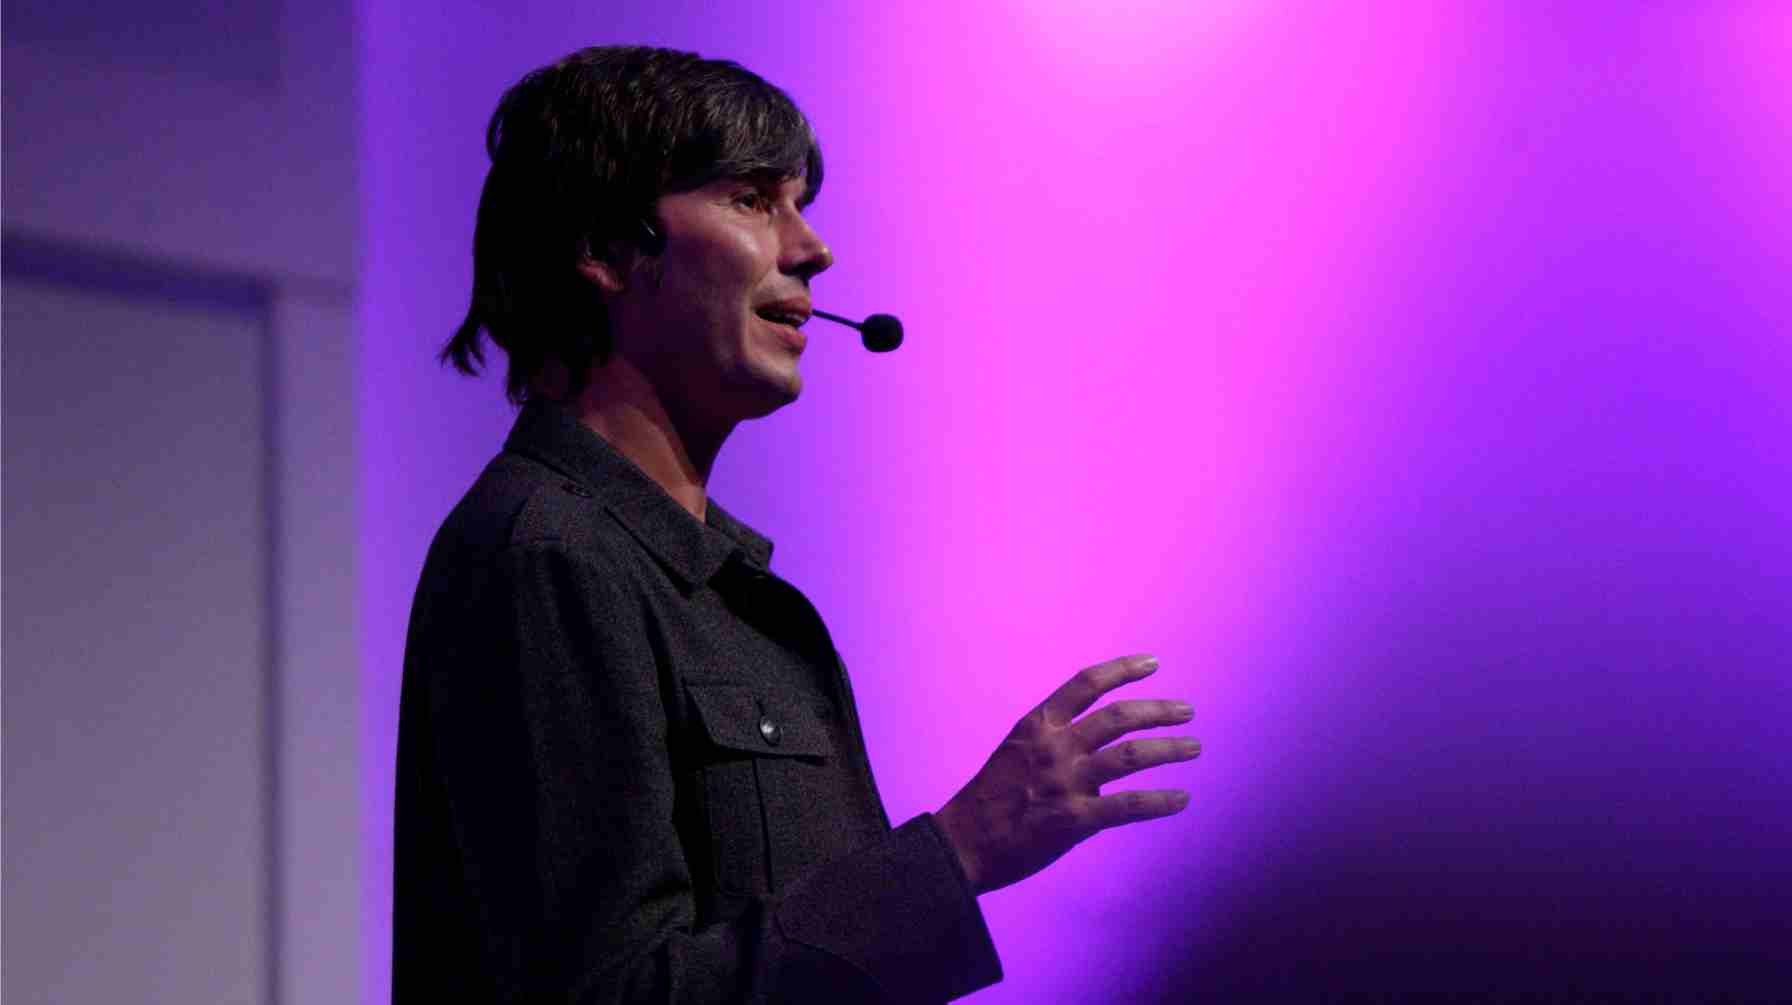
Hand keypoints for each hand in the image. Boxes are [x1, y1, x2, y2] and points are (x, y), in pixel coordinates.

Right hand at [933, 654, 1198, 894]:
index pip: (1086, 684)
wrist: (964, 842)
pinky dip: (1161, 802)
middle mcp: (1055, 747)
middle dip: (1159, 710)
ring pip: (1132, 755)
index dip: (1123, 669)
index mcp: (1037, 725)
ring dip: (1170, 748)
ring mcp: (1066, 782)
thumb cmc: (991, 798)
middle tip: (1186, 711)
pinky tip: (1181, 799)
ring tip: (1193, 747)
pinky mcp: (1076, 820)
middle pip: (1119, 717)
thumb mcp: (1016, 752)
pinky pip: (1130, 806)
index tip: (1152, 663)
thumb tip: (1102, 749)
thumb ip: (1055, 742)